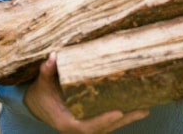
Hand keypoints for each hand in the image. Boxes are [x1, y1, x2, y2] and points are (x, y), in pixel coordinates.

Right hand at [24, 53, 148, 132]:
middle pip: (103, 128)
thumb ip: (47, 71)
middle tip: (142, 109)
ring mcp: (84, 127)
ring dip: (127, 119)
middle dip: (123, 120)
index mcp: (65, 122)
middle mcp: (77, 128)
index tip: (117, 112)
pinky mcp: (89, 122)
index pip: (86, 126)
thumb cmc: (41, 92)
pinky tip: (137, 108)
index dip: (102, 121)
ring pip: (108, 127)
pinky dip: (122, 117)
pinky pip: (107, 123)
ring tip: (145, 109)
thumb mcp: (42, 82)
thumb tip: (53, 56)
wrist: (37, 104)